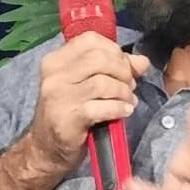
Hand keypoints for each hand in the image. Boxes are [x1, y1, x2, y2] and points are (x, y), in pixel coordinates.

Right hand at [27, 32, 149, 173]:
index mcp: (56, 60)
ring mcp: (59, 96)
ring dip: (123, 92)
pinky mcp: (68, 117)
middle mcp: (54, 74)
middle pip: (100, 59)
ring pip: (103, 83)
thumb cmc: (69, 113)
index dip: (114, 50)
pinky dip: (119, 108)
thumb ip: (114, 69)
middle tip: (130, 86)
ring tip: (128, 101)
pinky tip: (124, 112)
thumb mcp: (87, 86)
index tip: (124, 66)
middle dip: (123, 72)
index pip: (91, 40)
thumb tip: (142, 61)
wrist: (47, 149)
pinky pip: (102, 106)